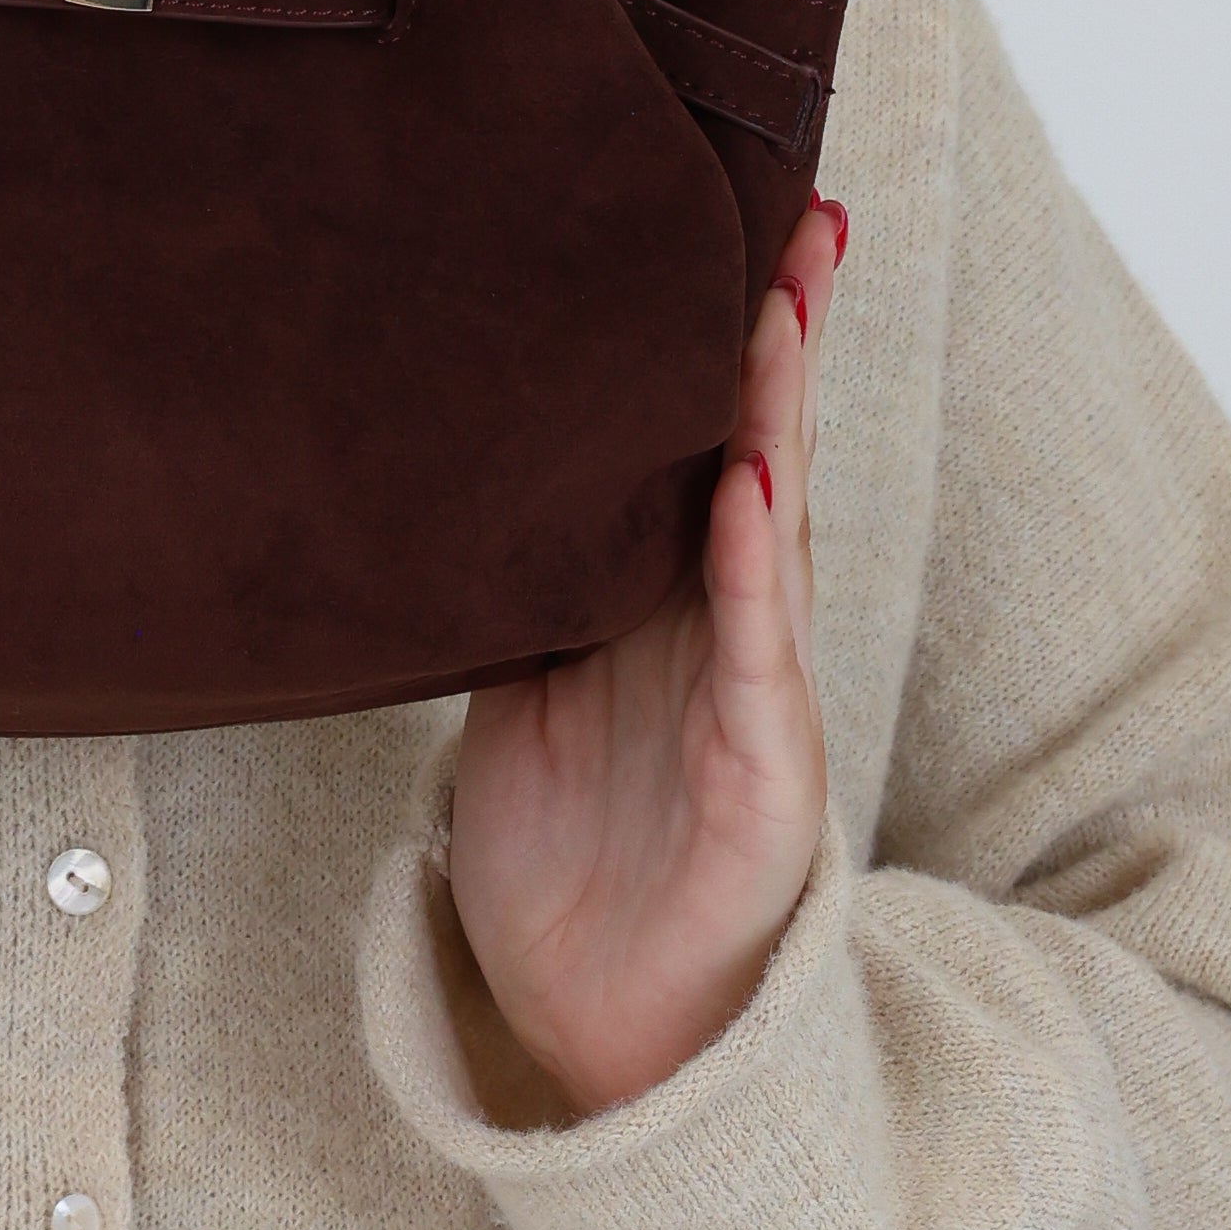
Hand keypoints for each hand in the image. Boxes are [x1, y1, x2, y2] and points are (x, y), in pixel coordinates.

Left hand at [446, 197, 847, 1116]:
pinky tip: (743, 488)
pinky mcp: (761, 777)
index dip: (734, 336)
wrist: (600, 1015)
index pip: (715, 439)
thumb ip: (513, 581)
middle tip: (798, 213)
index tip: (745, 218)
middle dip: (785, 335)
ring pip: (774, 531)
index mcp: (672, 601)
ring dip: (777, 418)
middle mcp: (727, 629)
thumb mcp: (524, 684)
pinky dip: (749, 569)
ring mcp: (753, 696)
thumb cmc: (570, 849)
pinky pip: (754, 656)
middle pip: (766, 454)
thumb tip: (432, 473)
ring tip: (778, 308)